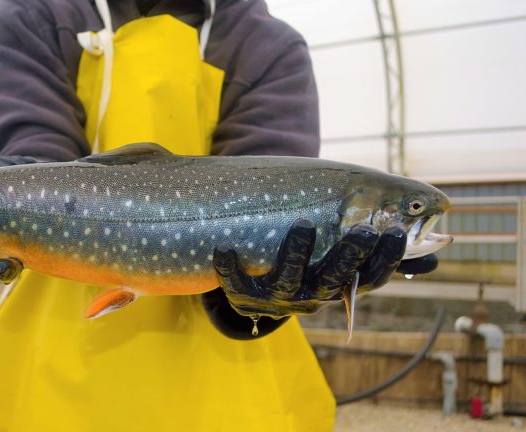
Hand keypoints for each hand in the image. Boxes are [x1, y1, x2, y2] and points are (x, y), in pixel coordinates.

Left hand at [212, 219, 437, 317]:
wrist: (260, 293)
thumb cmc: (311, 267)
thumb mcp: (345, 260)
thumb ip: (382, 256)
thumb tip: (436, 258)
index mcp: (337, 287)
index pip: (368, 279)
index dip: (383, 261)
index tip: (395, 233)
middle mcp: (311, 296)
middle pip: (333, 281)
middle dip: (348, 256)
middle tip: (363, 229)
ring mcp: (277, 298)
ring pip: (289, 282)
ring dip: (296, 254)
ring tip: (303, 224)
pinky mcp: (245, 297)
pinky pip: (236, 286)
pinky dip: (229, 268)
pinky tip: (225, 248)